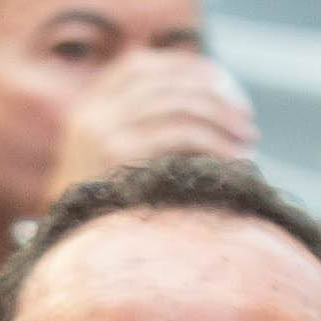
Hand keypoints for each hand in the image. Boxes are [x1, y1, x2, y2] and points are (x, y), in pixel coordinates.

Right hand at [47, 43, 257, 191]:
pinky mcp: (119, 155)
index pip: (137, 66)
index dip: (182, 67)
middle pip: (164, 83)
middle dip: (214, 94)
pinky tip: (236, 157)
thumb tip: (201, 104)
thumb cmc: (103, 211)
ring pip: (178, 105)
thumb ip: (136, 130)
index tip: (218, 79)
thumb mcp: (104, 160)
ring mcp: (102, 132)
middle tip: (246, 116)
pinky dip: (216, 142)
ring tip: (248, 138)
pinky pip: (181, 134)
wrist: (71, 254)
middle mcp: (91, 114)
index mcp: (86, 107)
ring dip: (222, 117)